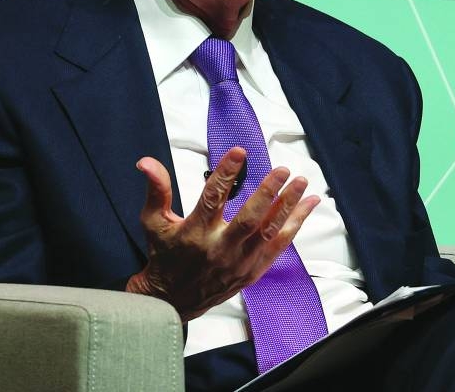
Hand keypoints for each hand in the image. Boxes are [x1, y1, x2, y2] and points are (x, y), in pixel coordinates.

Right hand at [126, 147, 319, 320]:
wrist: (172, 300)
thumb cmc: (164, 255)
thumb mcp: (153, 221)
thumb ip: (156, 190)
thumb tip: (146, 162)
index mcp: (195, 233)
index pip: (212, 198)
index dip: (225, 174)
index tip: (239, 153)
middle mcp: (219, 249)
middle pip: (249, 219)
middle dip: (268, 193)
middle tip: (282, 170)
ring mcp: (239, 262)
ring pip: (268, 232)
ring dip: (288, 206)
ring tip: (301, 183)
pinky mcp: (252, 272)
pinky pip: (277, 246)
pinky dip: (294, 225)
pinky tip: (308, 205)